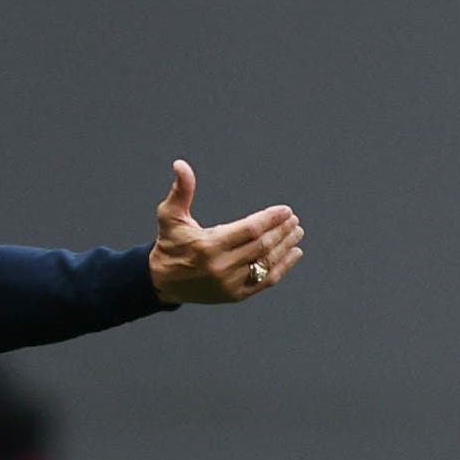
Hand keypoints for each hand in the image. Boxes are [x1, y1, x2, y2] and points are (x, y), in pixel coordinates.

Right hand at [149, 159, 303, 303]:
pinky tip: (294, 253)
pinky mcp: (235, 295)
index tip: (285, 210)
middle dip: (281, 231)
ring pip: (266, 262)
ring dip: (285, 246)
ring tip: (296, 232)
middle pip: (262, 245)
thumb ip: (181, 190)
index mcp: (208, 246)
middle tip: (293, 219)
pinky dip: (283, 267)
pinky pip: (265, 281)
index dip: (270, 219)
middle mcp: (221, 267)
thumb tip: (181, 164)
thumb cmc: (169, 244)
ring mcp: (229, 284)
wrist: (162, 282)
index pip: (249, 230)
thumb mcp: (169, 216)